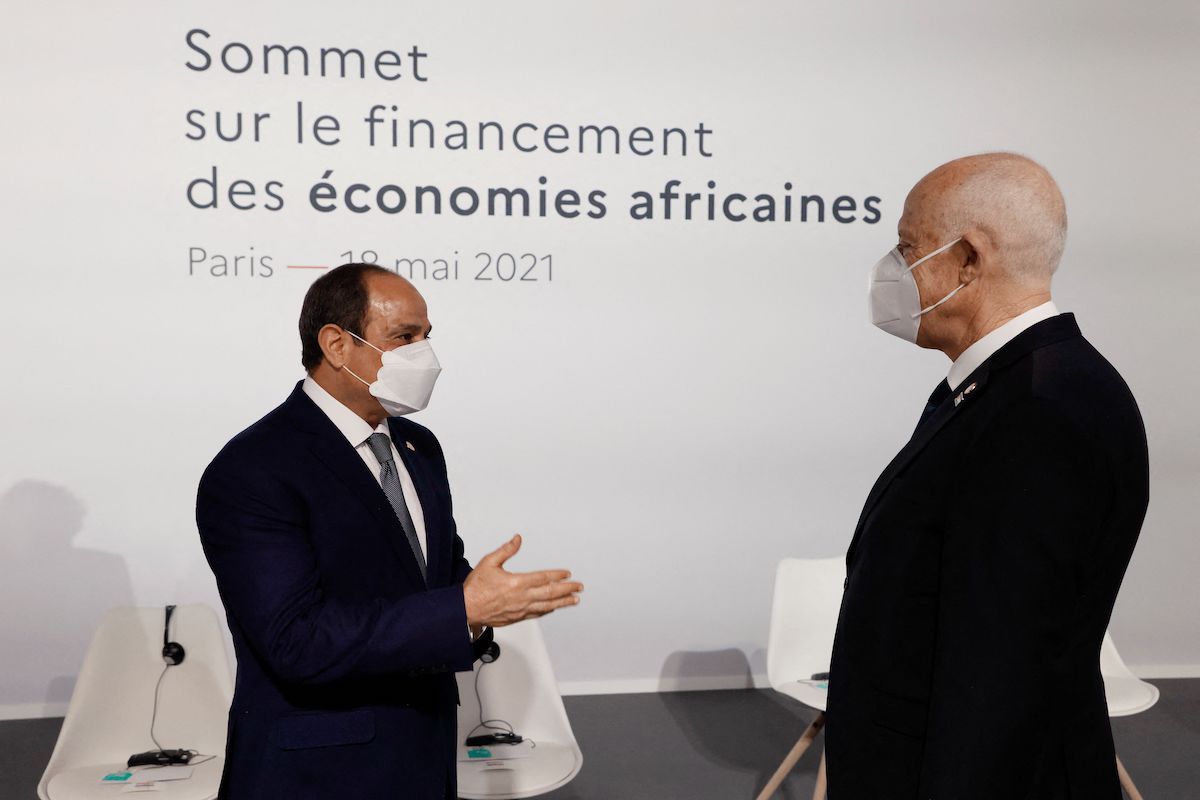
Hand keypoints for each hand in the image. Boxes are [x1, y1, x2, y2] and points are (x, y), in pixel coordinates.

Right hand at [463, 534, 582, 627]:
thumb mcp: (489, 562)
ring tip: (574, 600)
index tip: (567, 573)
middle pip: (550, 593)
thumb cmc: (475, 588)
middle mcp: (521, 597)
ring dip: (562, 602)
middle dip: (567, 589)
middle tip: (579, 587)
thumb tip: (517, 539)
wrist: (465, 610)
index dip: (557, 575)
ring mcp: (520, 609)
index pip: (543, 578)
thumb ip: (506, 550)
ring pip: (547, 606)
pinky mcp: (516, 618)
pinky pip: (537, 614)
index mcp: (516, 582)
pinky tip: (553, 608)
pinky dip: (548, 610)